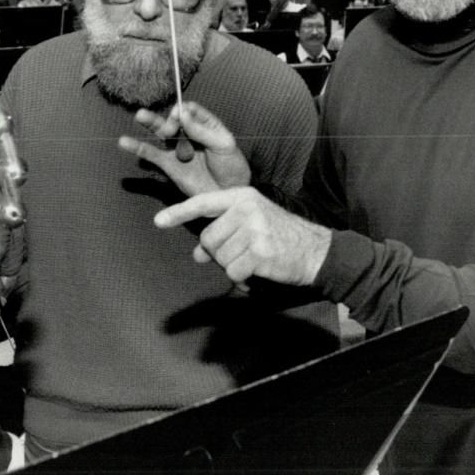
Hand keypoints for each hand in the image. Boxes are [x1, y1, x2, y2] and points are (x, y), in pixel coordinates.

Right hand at [118, 101, 251, 196]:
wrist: (229, 194)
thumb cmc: (232, 166)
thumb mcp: (223, 144)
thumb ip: (202, 130)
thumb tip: (182, 113)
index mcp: (205, 124)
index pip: (189, 110)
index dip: (182, 111)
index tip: (180, 118)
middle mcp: (189, 133)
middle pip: (173, 119)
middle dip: (169, 121)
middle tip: (170, 129)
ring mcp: (177, 149)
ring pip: (160, 133)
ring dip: (150, 123)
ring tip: (139, 115)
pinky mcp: (169, 165)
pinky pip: (151, 155)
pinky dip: (138, 148)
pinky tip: (124, 141)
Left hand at [154, 187, 330, 285]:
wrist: (316, 251)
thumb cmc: (280, 238)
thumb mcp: (251, 226)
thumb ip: (223, 234)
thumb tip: (197, 253)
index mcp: (243, 196)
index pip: (203, 202)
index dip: (178, 213)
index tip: (158, 221)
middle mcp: (247, 208)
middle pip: (208, 238)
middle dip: (220, 252)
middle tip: (243, 252)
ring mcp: (254, 228)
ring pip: (219, 257)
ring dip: (232, 265)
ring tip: (254, 259)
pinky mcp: (259, 251)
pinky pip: (233, 271)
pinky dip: (242, 278)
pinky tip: (258, 271)